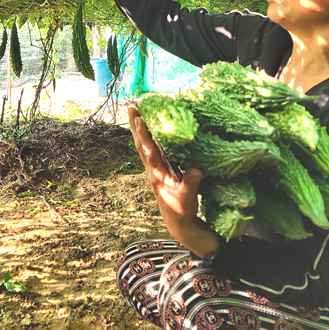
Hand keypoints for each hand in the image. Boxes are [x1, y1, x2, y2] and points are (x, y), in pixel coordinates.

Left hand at [128, 106, 218, 257]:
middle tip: (131, 106)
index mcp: (156, 174)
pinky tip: (150, 128)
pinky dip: (148, 137)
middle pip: (140, 144)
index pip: (148, 151)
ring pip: (143, 145)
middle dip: (135, 125)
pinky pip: (150, 149)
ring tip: (136, 112)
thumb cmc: (182, 210)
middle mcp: (151, 169)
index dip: (144, 135)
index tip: (139, 119)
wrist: (178, 223)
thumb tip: (197, 168)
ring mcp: (153, 170)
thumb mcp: (188, 197)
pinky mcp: (159, 170)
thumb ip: (191, 183)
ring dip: (139, 129)